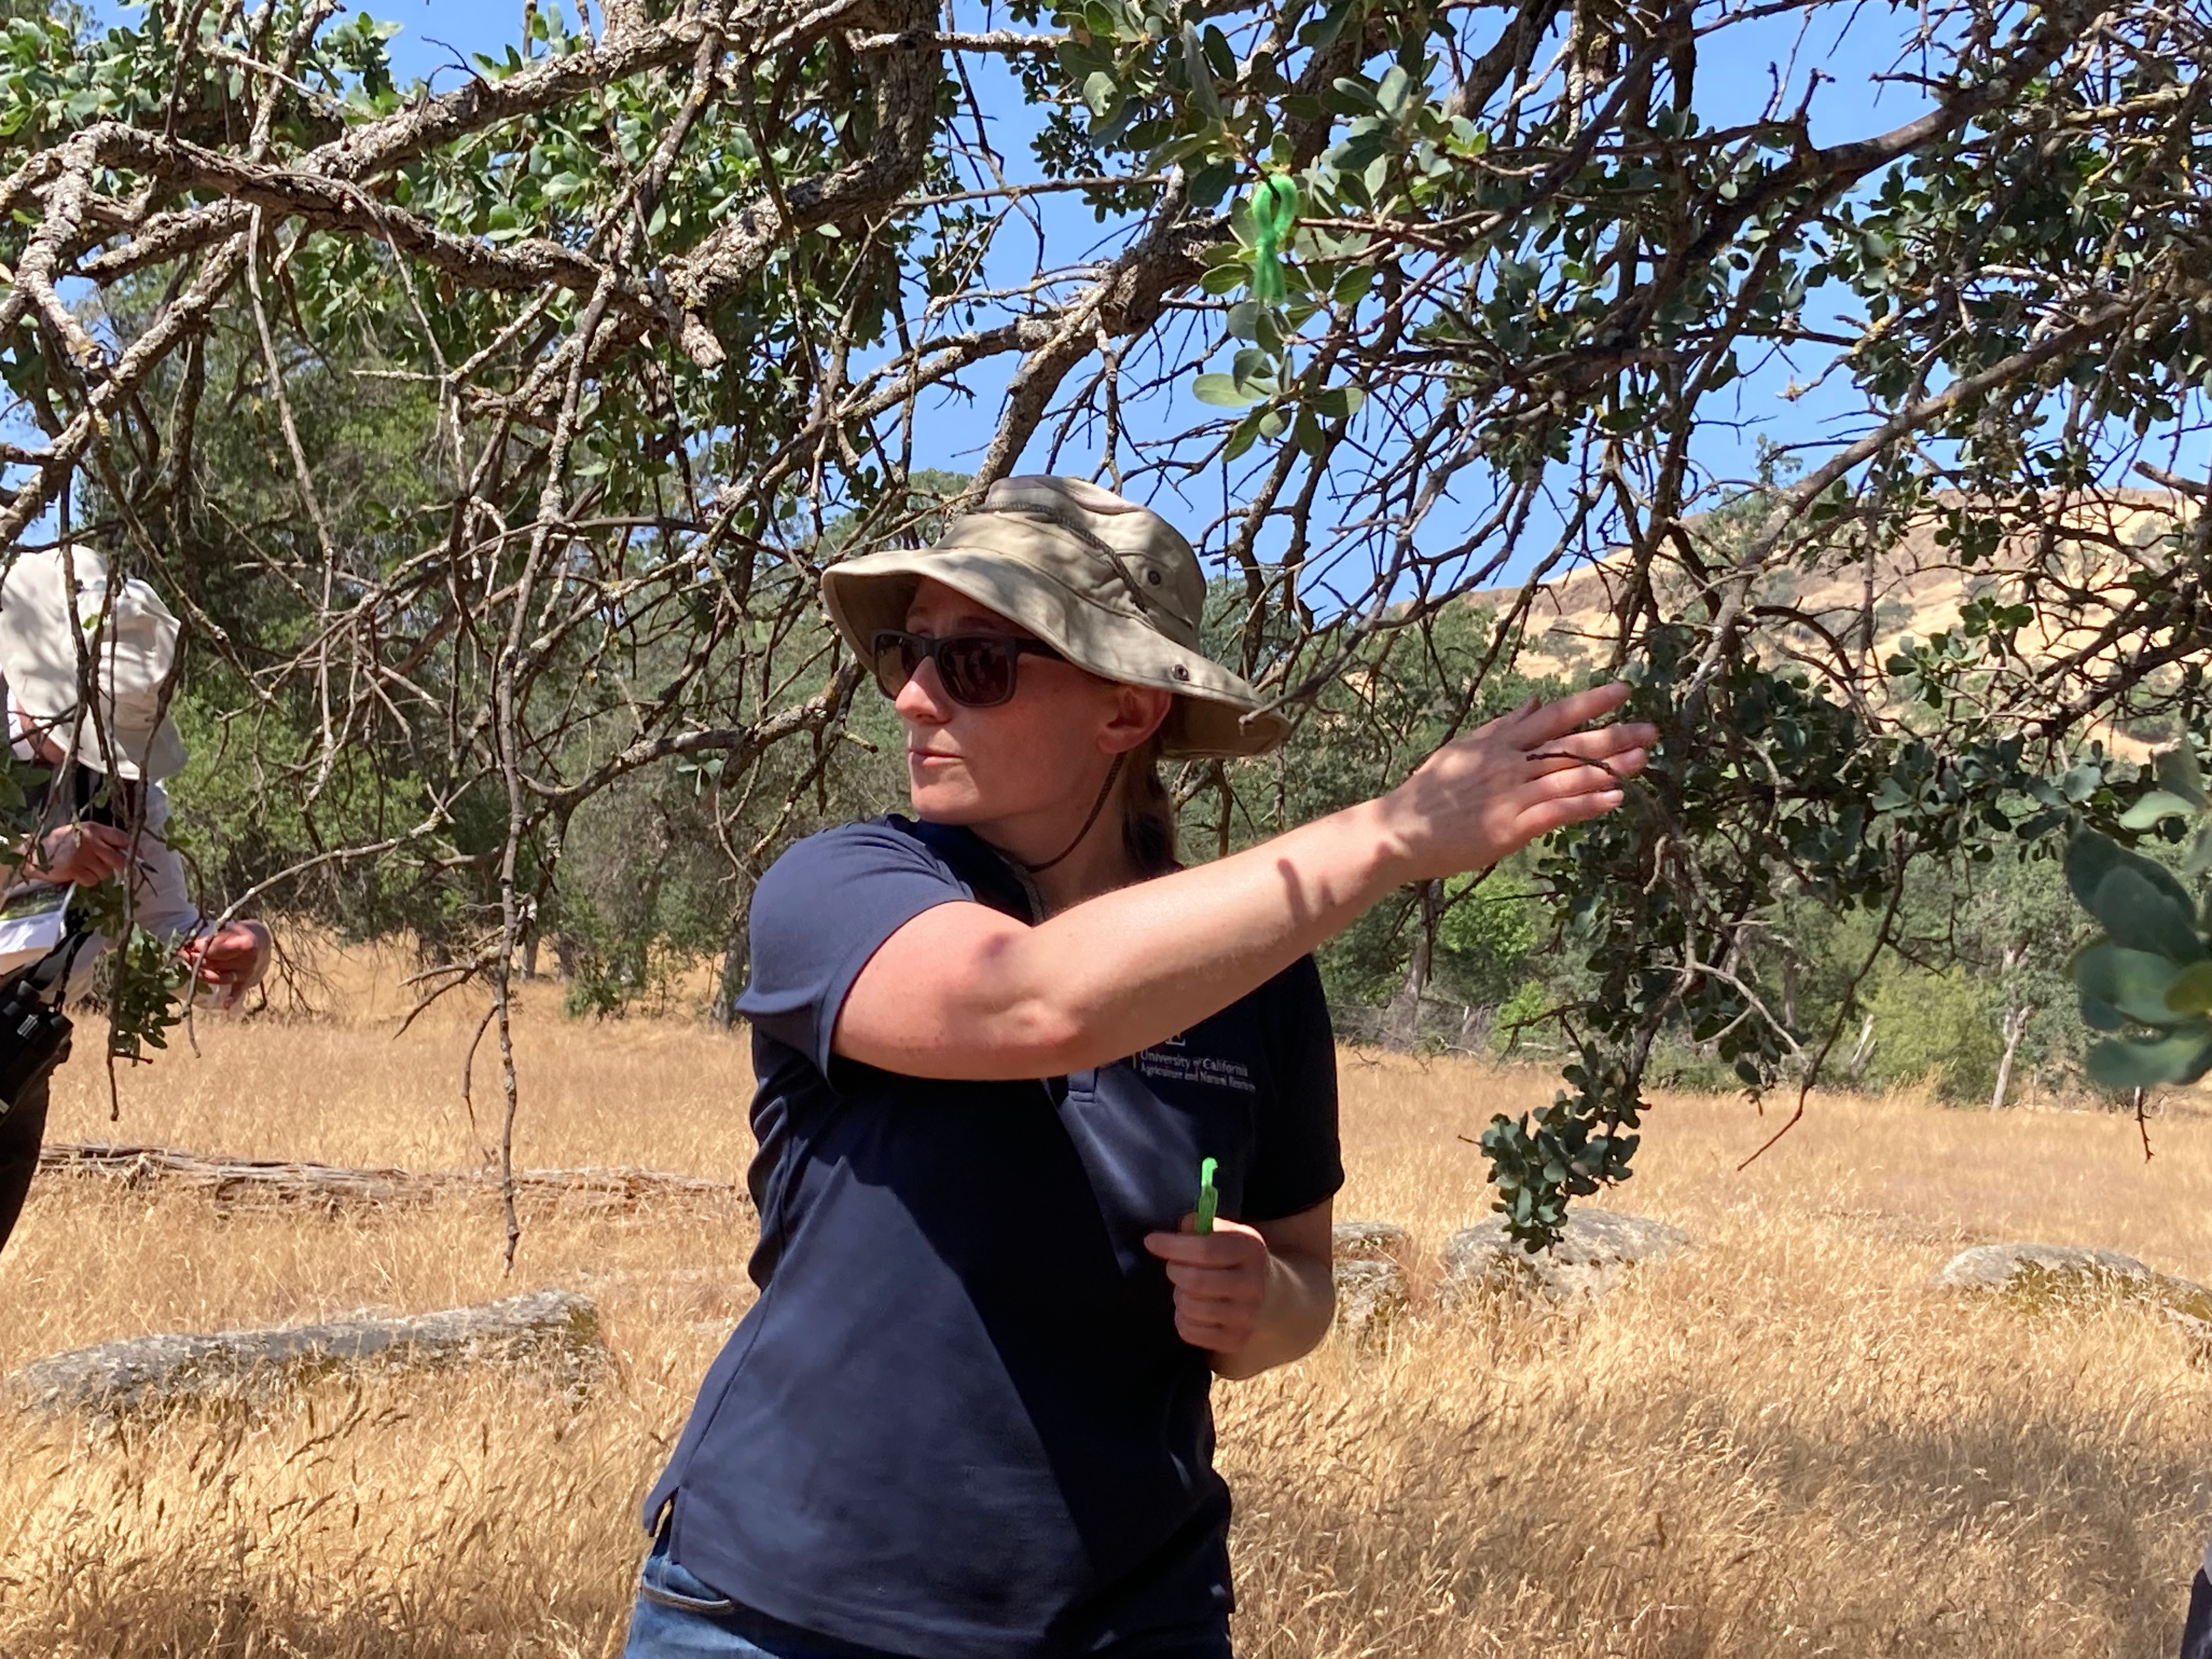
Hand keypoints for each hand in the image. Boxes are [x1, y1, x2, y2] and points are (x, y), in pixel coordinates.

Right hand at [25, 821, 136, 885]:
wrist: (33, 853)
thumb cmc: (59, 844)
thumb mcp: (81, 834)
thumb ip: (101, 840)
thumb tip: (126, 852)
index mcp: (94, 829)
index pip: (123, 838)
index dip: (135, 850)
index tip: (143, 858)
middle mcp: (92, 840)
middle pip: (120, 859)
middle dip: (124, 868)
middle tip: (124, 872)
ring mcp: (83, 855)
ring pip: (106, 872)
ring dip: (98, 874)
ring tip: (84, 868)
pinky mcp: (75, 869)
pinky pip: (92, 880)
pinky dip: (87, 880)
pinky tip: (76, 874)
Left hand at [177, 920, 270, 1010]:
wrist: (263, 942)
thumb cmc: (242, 934)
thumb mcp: (231, 929)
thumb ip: (213, 938)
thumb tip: (192, 946)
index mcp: (247, 944)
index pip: (219, 948)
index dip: (202, 948)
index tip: (189, 945)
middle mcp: (249, 960)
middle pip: (218, 963)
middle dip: (198, 959)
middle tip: (184, 954)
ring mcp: (248, 973)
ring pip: (222, 977)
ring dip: (204, 975)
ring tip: (192, 969)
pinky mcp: (247, 982)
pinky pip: (239, 990)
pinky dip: (233, 998)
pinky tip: (226, 1005)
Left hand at [1143, 1215, 1271, 1354]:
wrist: (1270, 1297)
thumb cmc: (1236, 1260)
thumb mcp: (1227, 1234)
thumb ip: (1203, 1226)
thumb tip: (1184, 1228)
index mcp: (1251, 1250)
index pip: (1206, 1249)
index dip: (1173, 1246)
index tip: (1151, 1241)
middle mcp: (1253, 1285)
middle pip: (1195, 1281)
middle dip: (1175, 1271)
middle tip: (1174, 1267)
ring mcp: (1246, 1316)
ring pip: (1190, 1307)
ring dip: (1179, 1295)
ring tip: (1187, 1289)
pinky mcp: (1236, 1340)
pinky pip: (1189, 1331)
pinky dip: (1181, 1318)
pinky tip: (1192, 1309)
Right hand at [1376, 683, 1656, 880]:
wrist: (1400, 830)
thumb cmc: (1430, 791)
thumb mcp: (1464, 748)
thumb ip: (1502, 726)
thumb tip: (1535, 703)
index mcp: (1500, 743)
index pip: (1553, 716)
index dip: (1589, 703)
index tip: (1623, 691)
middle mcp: (1509, 764)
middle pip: (1570, 745)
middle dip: (1613, 736)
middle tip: (1651, 730)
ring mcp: (1510, 796)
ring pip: (1568, 777)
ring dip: (1610, 769)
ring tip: (1642, 762)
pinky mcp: (1508, 828)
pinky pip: (1555, 813)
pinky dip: (1586, 805)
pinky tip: (1613, 800)